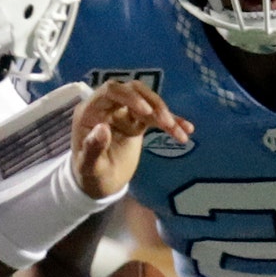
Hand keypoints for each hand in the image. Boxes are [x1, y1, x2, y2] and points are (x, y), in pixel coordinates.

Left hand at [70, 79, 192, 198]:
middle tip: (166, 122)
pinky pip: (156, 117)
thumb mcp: (88, 167)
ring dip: (165, 114)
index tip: (146, 111)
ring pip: (148, 102)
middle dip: (152, 103)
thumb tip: (103, 128)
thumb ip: (93, 148)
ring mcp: (124, 113)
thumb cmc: (90, 175)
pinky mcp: (137, 123)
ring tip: (180, 132)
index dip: (130, 96)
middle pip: (134, 91)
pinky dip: (171, 123)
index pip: (111, 91)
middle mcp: (108, 107)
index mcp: (91, 111)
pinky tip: (186, 130)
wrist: (99, 185)